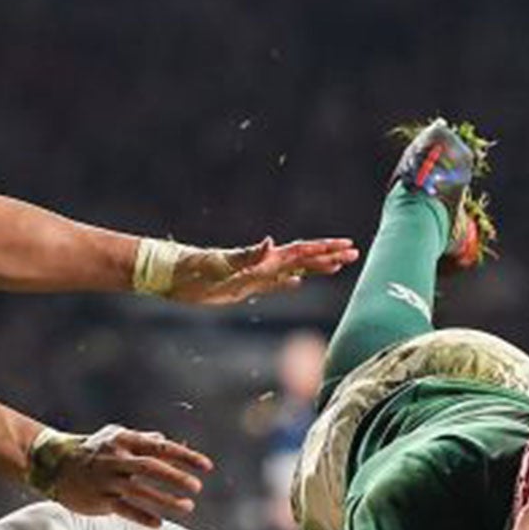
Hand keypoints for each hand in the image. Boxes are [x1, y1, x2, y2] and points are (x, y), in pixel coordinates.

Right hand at [44, 426, 212, 526]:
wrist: (55, 464)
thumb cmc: (93, 449)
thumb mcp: (117, 437)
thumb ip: (145, 441)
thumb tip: (172, 443)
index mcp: (125, 441)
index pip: (161, 447)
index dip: (185, 456)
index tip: (207, 466)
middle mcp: (117, 459)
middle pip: (151, 467)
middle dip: (176, 477)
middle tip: (197, 487)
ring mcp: (107, 480)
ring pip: (140, 491)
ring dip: (165, 500)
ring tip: (187, 506)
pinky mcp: (99, 499)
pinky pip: (124, 509)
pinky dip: (142, 516)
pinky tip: (159, 524)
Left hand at [164, 238, 357, 305]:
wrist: (174, 275)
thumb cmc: (195, 268)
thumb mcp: (221, 262)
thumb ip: (247, 254)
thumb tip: (272, 242)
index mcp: (263, 259)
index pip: (301, 252)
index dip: (324, 249)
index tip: (347, 245)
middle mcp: (263, 265)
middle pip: (303, 259)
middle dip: (329, 256)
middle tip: (354, 252)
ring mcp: (255, 275)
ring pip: (293, 271)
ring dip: (315, 268)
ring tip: (336, 265)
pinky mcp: (245, 287)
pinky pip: (274, 285)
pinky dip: (289, 284)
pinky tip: (297, 284)